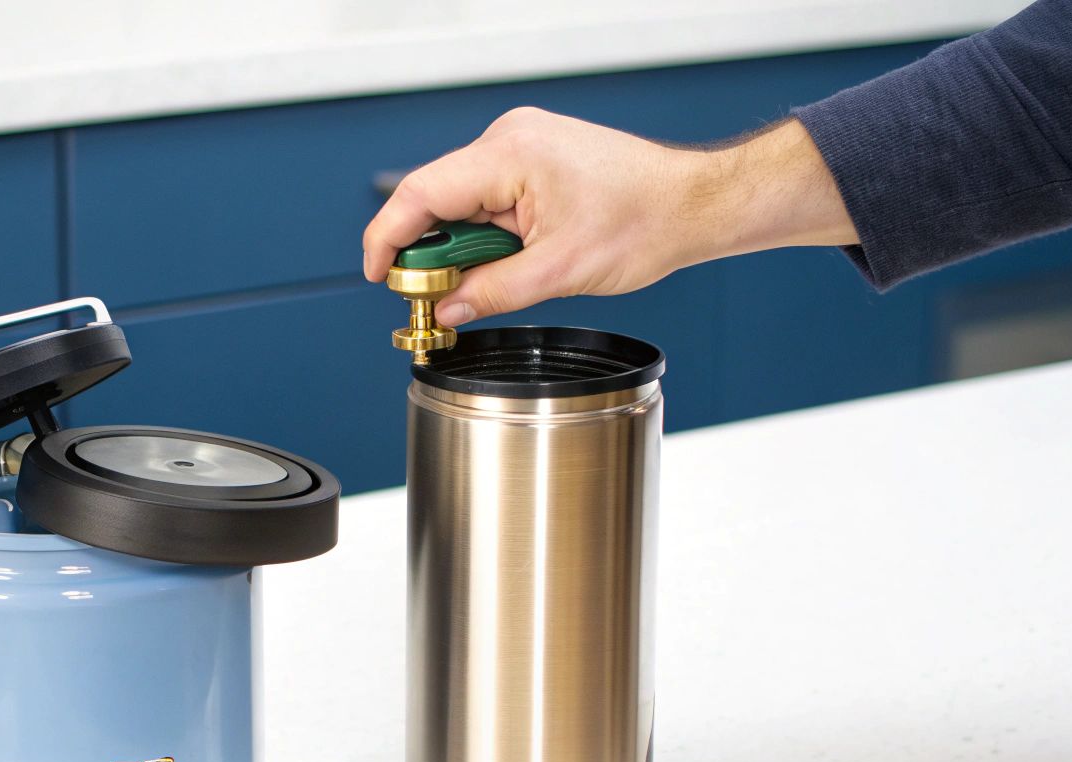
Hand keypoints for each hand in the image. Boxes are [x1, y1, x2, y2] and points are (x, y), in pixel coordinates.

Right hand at [360, 107, 857, 325]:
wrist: (692, 204)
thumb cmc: (645, 221)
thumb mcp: (560, 272)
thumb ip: (492, 293)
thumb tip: (447, 310)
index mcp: (511, 155)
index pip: (421, 194)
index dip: (389, 239)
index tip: (379, 276)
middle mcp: (510, 140)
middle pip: (436, 199)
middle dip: (428, 254)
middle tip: (431, 300)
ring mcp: (521, 147)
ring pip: (461, 204)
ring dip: (461, 249)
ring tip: (480, 286)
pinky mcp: (532, 161)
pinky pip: (486, 200)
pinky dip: (483, 237)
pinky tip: (500, 263)